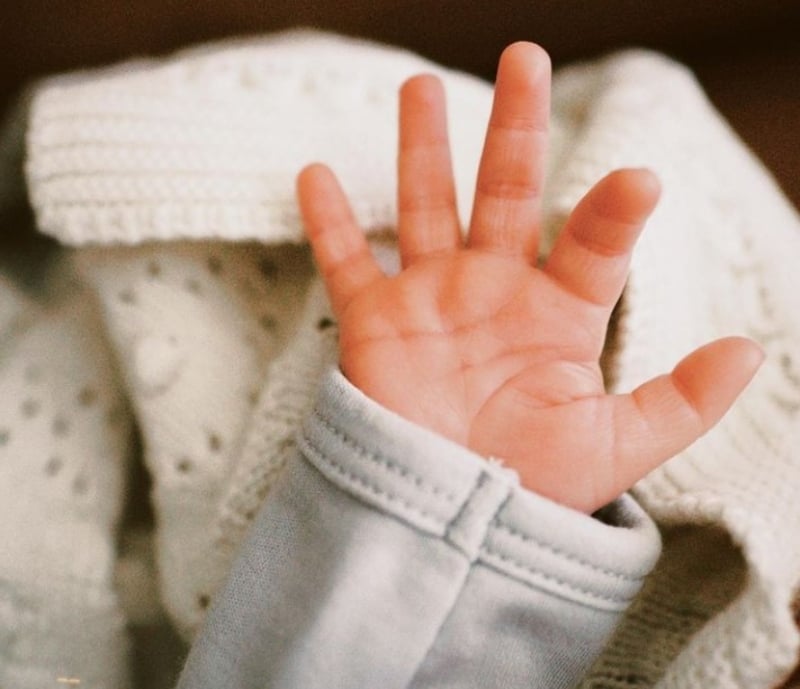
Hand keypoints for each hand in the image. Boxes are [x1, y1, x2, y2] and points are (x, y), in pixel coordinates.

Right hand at [296, 42, 763, 512]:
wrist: (455, 521)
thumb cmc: (535, 486)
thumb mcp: (617, 447)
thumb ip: (680, 401)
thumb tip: (748, 351)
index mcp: (560, 311)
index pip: (593, 243)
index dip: (614, 211)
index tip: (640, 181)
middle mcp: (496, 290)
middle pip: (507, 191)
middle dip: (516, 128)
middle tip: (524, 57)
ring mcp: (433, 299)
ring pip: (427, 206)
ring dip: (424, 148)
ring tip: (421, 86)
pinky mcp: (377, 322)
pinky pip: (346, 261)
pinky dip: (327, 221)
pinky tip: (314, 173)